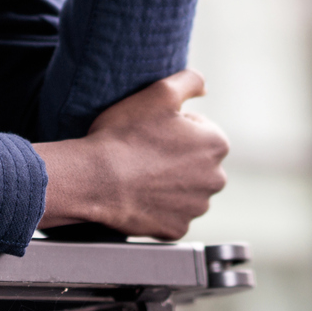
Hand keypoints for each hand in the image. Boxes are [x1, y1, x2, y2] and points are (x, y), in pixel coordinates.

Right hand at [34, 70, 228, 239]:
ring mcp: (196, 208)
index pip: (199, 129)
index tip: (152, 130)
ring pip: (185, 190)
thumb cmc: (126, 135)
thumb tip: (204, 87)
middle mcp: (215, 179)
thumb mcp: (159, 92)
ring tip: (140, 173)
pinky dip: (158, 207)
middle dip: (177, 157)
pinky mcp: (177, 229)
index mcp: (216, 144)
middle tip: (145, 152)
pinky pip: (171, 215)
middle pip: (197, 162)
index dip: (173, 126)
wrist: (95, 178)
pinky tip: (139, 195)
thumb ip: (190, 81)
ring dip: (169, 183)